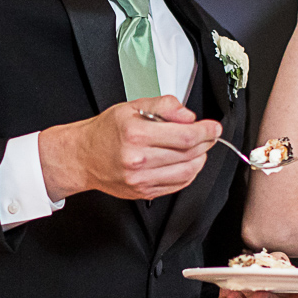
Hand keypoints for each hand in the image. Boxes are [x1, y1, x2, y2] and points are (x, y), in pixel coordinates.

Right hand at [38, 96, 220, 200]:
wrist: (84, 156)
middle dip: (206, 142)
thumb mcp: (132, 106)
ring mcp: (141, 180)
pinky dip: (188, 172)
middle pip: (190, 154)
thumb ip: (164, 105)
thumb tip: (188, 116)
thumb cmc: (107, 131)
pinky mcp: (144, 192)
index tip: (214, 127)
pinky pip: (178, 185)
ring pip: (188, 171)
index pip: (185, 136)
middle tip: (208, 134)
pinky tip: (184, 161)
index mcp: (136, 135)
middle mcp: (138, 160)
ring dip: (199, 158)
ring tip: (195, 147)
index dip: (206, 131)